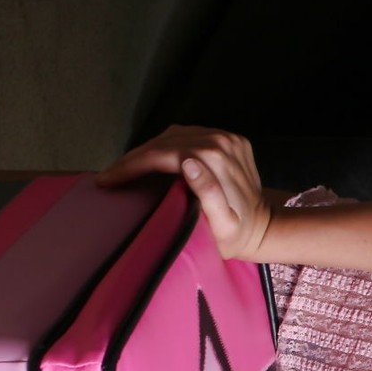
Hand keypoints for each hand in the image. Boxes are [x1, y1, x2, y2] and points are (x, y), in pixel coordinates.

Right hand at [98, 126, 272, 261]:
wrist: (264, 228)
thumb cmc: (237, 235)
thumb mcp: (223, 224)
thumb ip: (208, 194)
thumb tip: (188, 163)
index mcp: (216, 159)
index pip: (162, 155)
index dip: (131, 166)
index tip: (107, 180)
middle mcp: (221, 141)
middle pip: (165, 141)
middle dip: (133, 158)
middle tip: (109, 175)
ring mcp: (226, 137)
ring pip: (174, 135)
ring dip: (148, 150)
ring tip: (125, 169)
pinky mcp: (229, 140)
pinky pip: (189, 135)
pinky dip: (167, 146)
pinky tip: (152, 160)